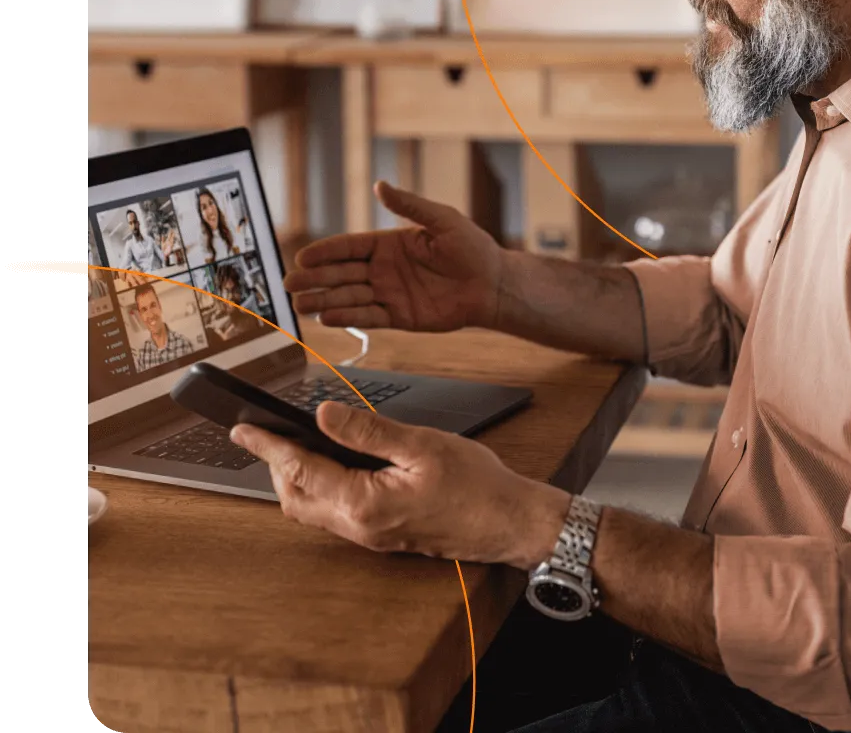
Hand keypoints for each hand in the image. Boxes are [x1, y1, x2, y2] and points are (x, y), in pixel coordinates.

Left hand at [230, 401, 568, 567]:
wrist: (508, 522)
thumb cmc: (476, 485)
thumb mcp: (421, 445)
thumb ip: (368, 431)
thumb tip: (325, 414)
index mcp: (364, 503)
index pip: (300, 469)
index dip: (267, 446)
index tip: (242, 430)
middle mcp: (359, 527)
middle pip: (295, 497)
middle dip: (275, 465)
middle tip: (267, 432)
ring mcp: (369, 535)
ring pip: (311, 509)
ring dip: (297, 477)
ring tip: (295, 443)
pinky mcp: (380, 534)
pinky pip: (334, 513)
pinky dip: (320, 487)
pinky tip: (333, 464)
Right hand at [284, 182, 503, 331]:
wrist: (492, 284)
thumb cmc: (472, 248)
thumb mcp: (442, 219)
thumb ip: (410, 205)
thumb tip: (380, 185)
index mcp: (390, 243)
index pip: (350, 246)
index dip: (326, 251)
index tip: (303, 256)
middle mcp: (384, 269)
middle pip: (341, 273)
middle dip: (315, 278)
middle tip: (290, 283)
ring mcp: (389, 293)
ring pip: (349, 297)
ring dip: (324, 300)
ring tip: (300, 305)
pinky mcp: (399, 317)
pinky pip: (369, 317)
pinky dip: (348, 318)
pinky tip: (328, 318)